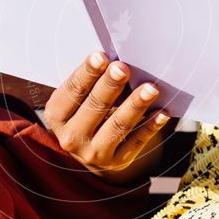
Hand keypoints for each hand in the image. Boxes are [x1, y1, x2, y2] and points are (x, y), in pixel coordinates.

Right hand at [45, 51, 169, 177]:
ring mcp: (93, 153)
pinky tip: (162, 113)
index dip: (87, 72)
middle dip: (110, 85)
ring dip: (136, 105)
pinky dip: (150, 126)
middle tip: (124, 68)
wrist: (90, 149)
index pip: (73, 91)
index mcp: (56, 116)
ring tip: (150, 88)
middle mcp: (71, 138)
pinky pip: (136, 142)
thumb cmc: (85, 111)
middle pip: (95, 106)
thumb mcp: (78, 99)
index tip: (101, 56)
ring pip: (118, 125)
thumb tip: (116, 61)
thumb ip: (91, 82)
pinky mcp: (116, 162)